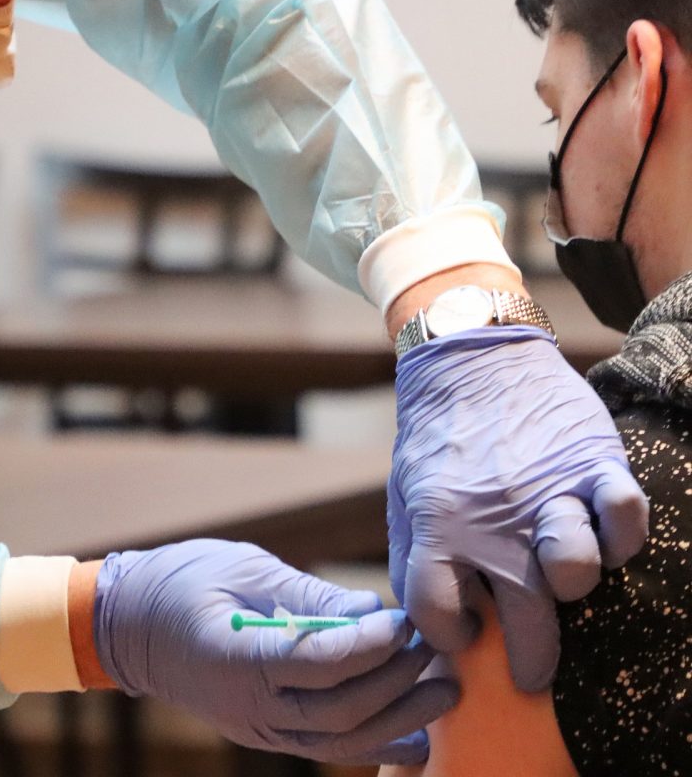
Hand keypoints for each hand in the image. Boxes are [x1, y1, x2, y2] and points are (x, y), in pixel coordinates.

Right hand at [93, 539, 457, 764]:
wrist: (127, 626)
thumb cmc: (183, 581)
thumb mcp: (243, 568)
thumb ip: (306, 596)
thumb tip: (370, 609)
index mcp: (236, 657)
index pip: (318, 664)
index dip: (369, 645)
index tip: (403, 619)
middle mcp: (247, 705)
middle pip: (338, 711)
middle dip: (395, 682)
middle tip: (433, 648)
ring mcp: (255, 727)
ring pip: (338, 742)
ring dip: (397, 721)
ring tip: (443, 694)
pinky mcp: (264, 733)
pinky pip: (324, 748)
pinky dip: (372, 744)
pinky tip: (414, 736)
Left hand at [390, 326, 648, 690]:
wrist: (469, 357)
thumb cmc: (434, 438)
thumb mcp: (404, 497)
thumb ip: (411, 560)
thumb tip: (421, 623)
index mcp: (440, 525)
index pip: (440, 613)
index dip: (449, 638)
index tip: (462, 635)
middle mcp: (497, 518)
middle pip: (523, 617)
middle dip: (528, 660)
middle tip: (529, 674)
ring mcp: (551, 492)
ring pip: (578, 572)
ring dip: (572, 586)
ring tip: (561, 583)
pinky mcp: (594, 463)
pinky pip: (627, 514)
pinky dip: (624, 535)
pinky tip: (603, 535)